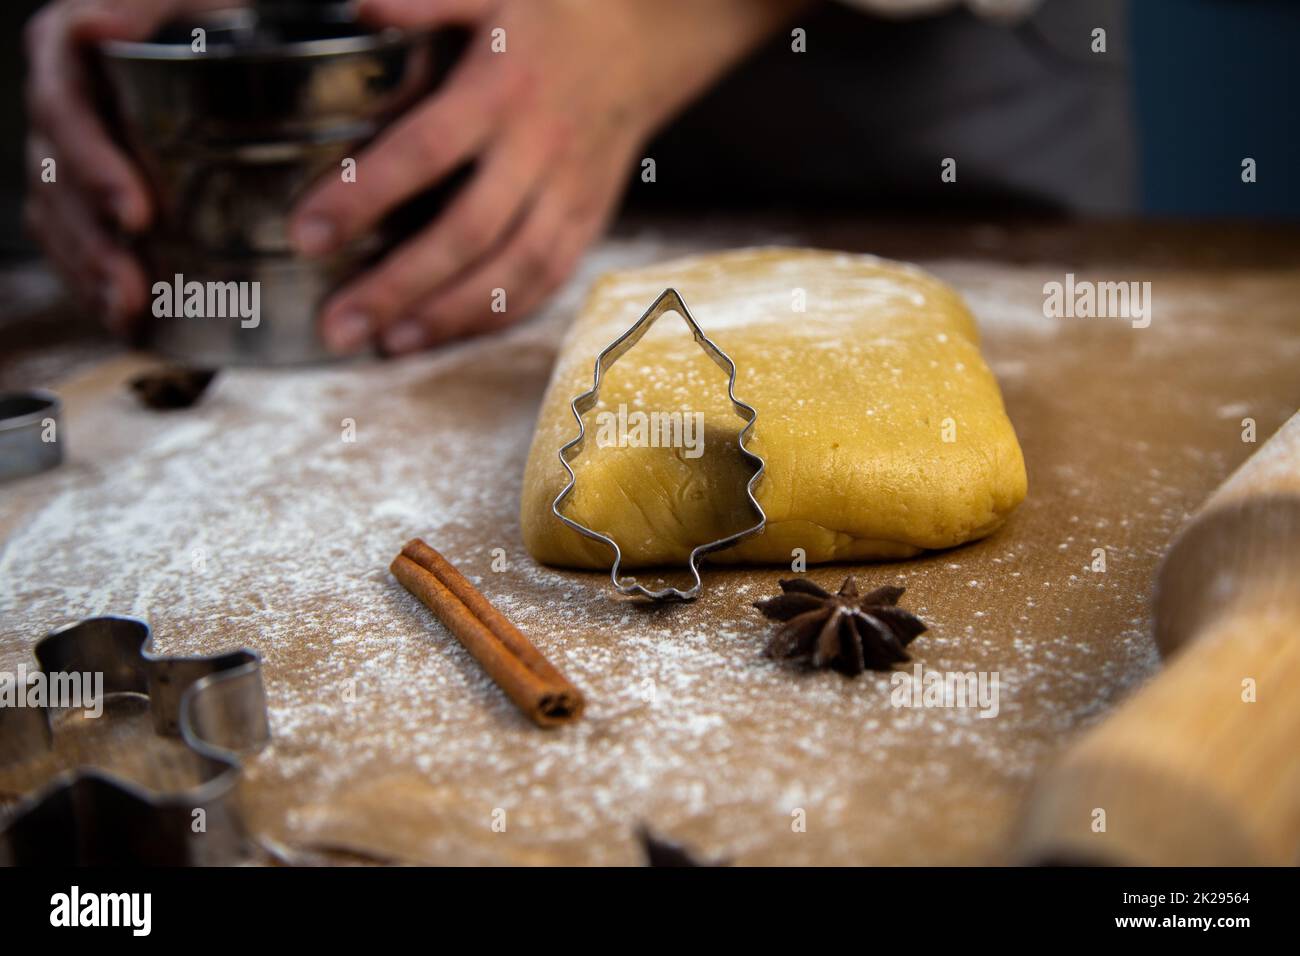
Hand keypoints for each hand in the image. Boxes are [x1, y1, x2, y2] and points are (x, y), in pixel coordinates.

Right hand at [23, 0, 231, 331]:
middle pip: (55, 174)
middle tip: (131, 285)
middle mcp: (65, 94)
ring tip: (126, 311)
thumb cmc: (226, 6)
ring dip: (89, 269)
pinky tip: (124, 315)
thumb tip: (94, 24)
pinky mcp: (93, 185)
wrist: (246, 31)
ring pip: (58, 214)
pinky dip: (95, 278)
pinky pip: (73, 235)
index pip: (64, 106)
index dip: (92, 164)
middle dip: (92, 239)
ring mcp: (74, 144)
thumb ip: (152, 5)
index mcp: (75, 43)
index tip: (135, 213)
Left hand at [293, 0, 805, 354]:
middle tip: (338, 324)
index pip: (424, 151)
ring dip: (448, 314)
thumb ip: (425, 1)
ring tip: (387, 344)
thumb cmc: (553, 14)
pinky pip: (547, 279)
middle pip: (466, 232)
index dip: (365, 196)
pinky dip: (499, 314)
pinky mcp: (588, 219)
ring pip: (512, 270)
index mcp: (502, 89)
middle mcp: (537, 149)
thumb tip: (358, 7)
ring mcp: (569, 192)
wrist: (647, 39)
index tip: (308, 234)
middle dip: (398, 284)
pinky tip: (446, 333)